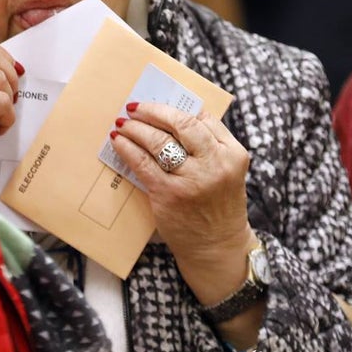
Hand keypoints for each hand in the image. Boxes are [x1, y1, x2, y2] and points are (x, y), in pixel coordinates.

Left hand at [110, 102, 252, 262]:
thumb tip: (169, 119)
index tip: (159, 104)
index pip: (203, 118)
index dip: (177, 108)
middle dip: (153, 111)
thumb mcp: (227, 172)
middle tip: (135, 107)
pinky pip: (143, 163)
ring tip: (123, 123)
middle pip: (181, 124)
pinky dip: (128, 149)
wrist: (216, 247)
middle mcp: (215, 163)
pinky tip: (119, 142)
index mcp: (233, 153)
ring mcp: (192, 179)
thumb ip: (209, 147)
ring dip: (136, 128)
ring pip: (158, 141)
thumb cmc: (218, 205)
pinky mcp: (169, 194)